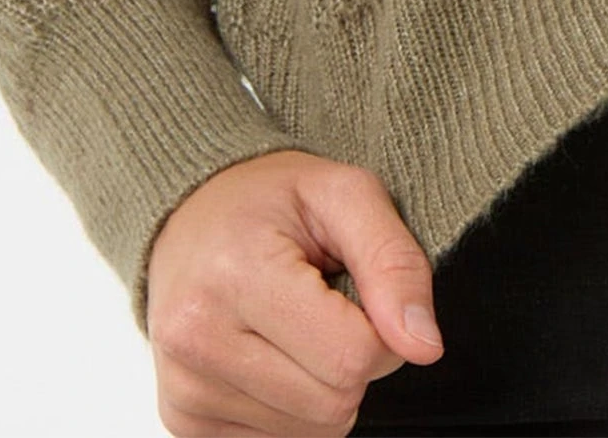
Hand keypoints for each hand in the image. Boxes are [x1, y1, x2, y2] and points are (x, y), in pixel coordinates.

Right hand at [146, 147, 444, 435]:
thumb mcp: (346, 194)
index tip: (361, 291)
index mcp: (235, 274)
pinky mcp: (184, 422)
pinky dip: (293, 406)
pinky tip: (272, 353)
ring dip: (324, 384)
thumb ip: (394, 262)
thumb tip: (424, 345)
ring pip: (309, 432)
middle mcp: (196, 339)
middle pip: (333, 403)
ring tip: (295, 324)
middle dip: (354, 359)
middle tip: (326, 304)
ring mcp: (183, 389)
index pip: (352, 356)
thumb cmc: (271, 200)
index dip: (384, 330)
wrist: (192, 216)